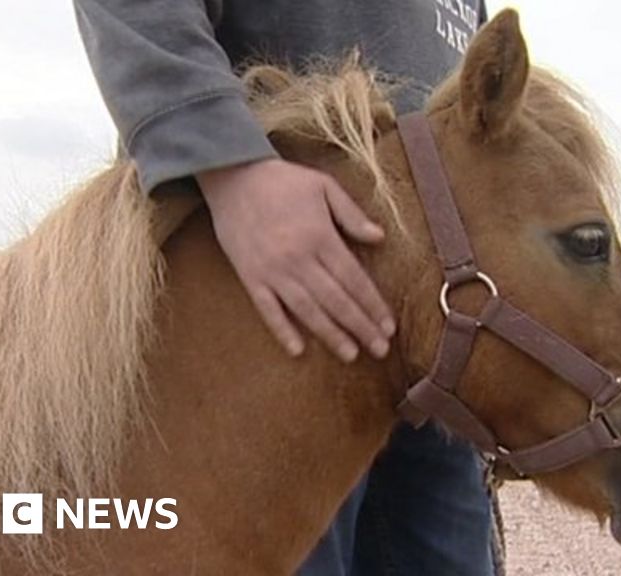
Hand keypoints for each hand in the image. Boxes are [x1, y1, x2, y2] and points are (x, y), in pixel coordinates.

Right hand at [197, 158, 395, 362]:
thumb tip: (379, 237)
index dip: (373, 305)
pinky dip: (282, 330)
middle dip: (360, 327)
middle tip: (380, 350)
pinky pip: (267, 309)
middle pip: (336, 300)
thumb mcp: (324, 186)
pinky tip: (298, 350)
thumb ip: (352, 215)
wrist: (232, 176)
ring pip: (307, 310)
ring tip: (351, 354)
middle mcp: (298, 258)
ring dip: (330, 335)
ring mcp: (272, 270)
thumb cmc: (282, 180)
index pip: (354, 279)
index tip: (388, 326)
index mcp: (320, 236)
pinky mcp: (250, 277)